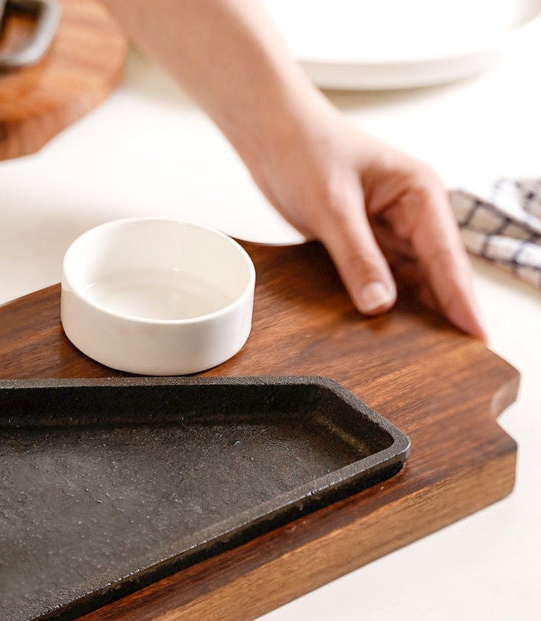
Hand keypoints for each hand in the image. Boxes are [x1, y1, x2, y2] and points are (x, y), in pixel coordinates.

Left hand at [247, 105, 486, 338]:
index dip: (462, 300)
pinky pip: (381, 280)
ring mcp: (387, 231)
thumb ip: (357, 257)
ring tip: (428, 357)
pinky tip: (386, 334)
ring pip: (410, 282)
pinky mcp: (363, 243)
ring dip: (415, 315)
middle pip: (436, 274)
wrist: (272, 134)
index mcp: (420, 194)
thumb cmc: (307, 149)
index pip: (448, 257)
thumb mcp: (332, 206)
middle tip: (459, 359)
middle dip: (446, 314)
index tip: (476, 335)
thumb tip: (380, 305)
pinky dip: (384, 305)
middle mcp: (412, 214)